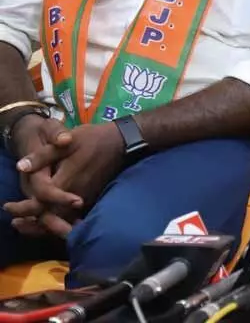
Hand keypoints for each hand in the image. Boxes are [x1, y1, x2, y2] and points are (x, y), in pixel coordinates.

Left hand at [4, 123, 122, 237]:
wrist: (121, 142)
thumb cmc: (92, 139)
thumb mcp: (67, 141)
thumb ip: (43, 156)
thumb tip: (20, 166)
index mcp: (66, 180)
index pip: (40, 203)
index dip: (22, 208)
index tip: (7, 206)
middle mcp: (75, 195)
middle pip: (49, 218)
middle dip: (30, 222)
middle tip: (14, 222)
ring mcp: (85, 198)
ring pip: (61, 220)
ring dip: (42, 226)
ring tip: (26, 225)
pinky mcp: (91, 198)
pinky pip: (71, 217)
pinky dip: (58, 222)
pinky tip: (49, 219)